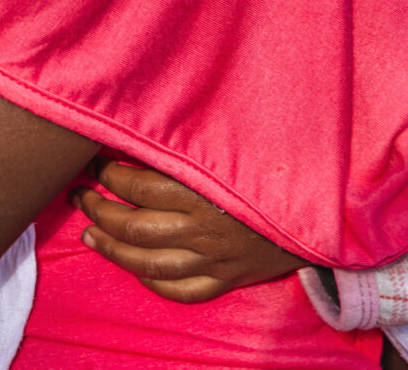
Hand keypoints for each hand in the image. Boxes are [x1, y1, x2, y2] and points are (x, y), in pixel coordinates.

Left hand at [72, 159, 306, 302]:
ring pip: (149, 264)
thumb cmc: (277, 169)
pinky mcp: (228, 279)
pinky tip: (136, 270)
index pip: (138, 186)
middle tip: (79, 196)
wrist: (328, 210)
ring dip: (113, 249)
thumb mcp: (236, 144)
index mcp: (203, 193)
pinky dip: (154, 283)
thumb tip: (148, 116)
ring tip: (90, 233)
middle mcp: (203, 231)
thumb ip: (194, 136)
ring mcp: (214, 260)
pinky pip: (182, 291)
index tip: (92, 160)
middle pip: (134, 227)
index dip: (108, 173)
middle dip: (98, 210)